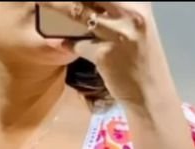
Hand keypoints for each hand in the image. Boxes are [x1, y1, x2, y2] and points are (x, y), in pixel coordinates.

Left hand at [42, 2, 163, 110]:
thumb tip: (90, 5)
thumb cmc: (142, 59)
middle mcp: (130, 12)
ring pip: (78, 12)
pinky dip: (68, 43)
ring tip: (44, 5)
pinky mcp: (104, 54)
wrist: (150, 93)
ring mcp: (117, 32)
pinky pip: (77, 43)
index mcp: (138, 1)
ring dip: (57, 8)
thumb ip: (117, 9)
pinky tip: (64, 43)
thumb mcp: (136, 25)